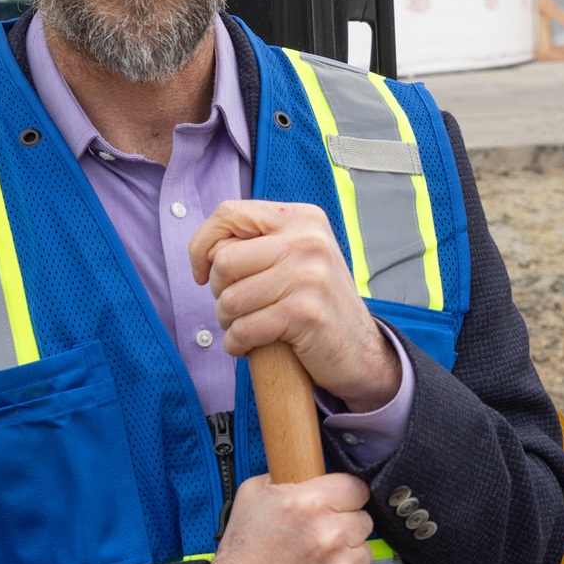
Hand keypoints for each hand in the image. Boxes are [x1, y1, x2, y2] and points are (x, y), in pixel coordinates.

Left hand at [188, 199, 400, 410]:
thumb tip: (207, 249)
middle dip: (218, 290)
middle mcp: (308, 240)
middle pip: (224, 260)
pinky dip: (236, 344)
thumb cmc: (317, 303)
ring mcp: (309, 276)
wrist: (361, 350)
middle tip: (236, 305)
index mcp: (302, 218)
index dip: (202, 245)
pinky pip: (244, 329)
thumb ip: (260, 242)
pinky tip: (248, 346)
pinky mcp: (305, 313)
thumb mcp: (298, 256)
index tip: (202, 272)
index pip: (229, 213)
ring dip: (227, 321)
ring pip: (229, 298)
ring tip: (246, 326)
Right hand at [204, 471, 373, 563]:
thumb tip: (305, 469)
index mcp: (307, 505)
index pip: (357, 488)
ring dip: (346, 557)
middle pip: (363, 520)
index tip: (337, 506)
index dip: (345, 498)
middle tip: (319, 541)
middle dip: (344, 528)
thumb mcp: (249, 500)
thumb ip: (284, 478)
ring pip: (364, 552)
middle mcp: (328, 535)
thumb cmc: (238, 562)